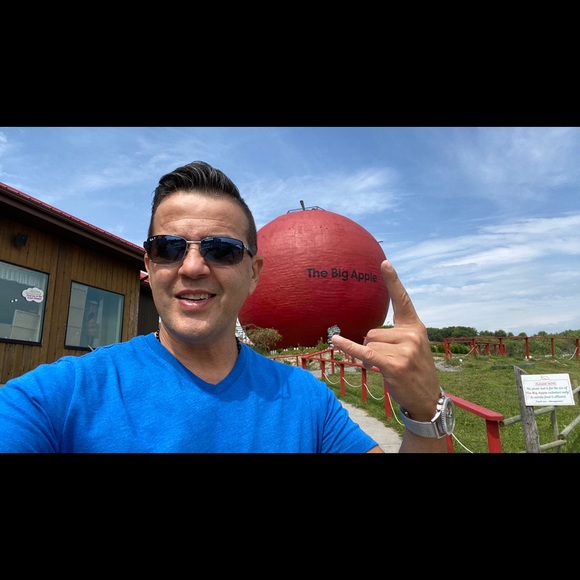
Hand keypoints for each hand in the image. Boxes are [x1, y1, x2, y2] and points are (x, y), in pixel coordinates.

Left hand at [330, 259, 439, 421]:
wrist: (427, 398)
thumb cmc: (415, 370)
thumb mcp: (413, 346)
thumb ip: (396, 333)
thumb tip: (366, 334)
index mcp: (415, 326)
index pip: (402, 300)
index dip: (392, 281)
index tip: (383, 262)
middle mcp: (412, 334)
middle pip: (371, 331)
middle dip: (373, 347)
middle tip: (390, 361)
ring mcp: (405, 349)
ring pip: (368, 344)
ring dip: (371, 358)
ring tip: (389, 368)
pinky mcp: (394, 364)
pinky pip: (364, 352)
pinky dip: (349, 348)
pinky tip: (335, 340)